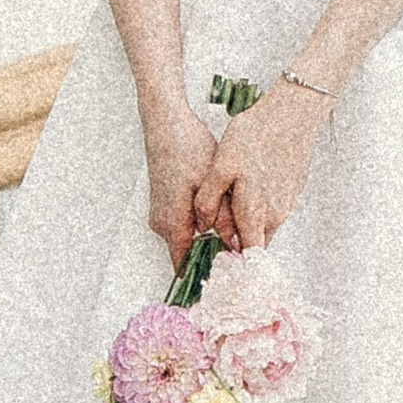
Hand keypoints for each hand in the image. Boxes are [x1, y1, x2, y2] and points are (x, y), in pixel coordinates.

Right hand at [144, 105, 222, 273]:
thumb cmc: (187, 149)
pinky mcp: (164, 203)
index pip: (185, 266)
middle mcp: (162, 224)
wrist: (166, 124)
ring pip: (187, 236)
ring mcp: (160, 213)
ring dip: (208, 236)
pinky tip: (220, 211)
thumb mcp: (213, 184)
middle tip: (241, 253)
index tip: (228, 278)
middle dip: (213, 254)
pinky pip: (183, 223)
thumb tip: (236, 244)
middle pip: (188, 252)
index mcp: (173, 223)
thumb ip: (224, 218)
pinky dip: (200, 223)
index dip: (207, 273)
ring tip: (235, 231)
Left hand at [195, 79, 324, 254]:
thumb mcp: (221, 165)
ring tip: (227, 205)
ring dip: (246, 224)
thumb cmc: (257, 135)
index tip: (217, 268)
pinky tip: (247, 186)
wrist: (294, 112)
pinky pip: (272, 210)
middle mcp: (275, 215)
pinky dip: (258, 208)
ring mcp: (287, 203)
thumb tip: (202, 226)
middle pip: (254, 243)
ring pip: (262, 226)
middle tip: (213, 235)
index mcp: (256, 212)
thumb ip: (209, 201)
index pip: (248, 258)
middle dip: (235, 245)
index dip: (234, 267)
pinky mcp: (293, 191)